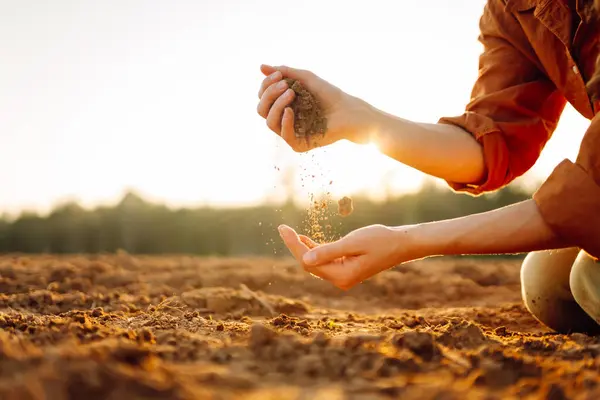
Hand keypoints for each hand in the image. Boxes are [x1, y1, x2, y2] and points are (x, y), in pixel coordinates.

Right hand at [257, 64, 369, 151]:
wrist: (348, 110)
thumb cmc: (329, 94)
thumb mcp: (304, 78)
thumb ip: (284, 72)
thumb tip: (260, 66)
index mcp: (282, 106)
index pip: (263, 98)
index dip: (266, 86)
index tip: (279, 75)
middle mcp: (283, 121)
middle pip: (261, 109)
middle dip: (269, 94)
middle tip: (285, 85)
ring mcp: (290, 134)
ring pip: (269, 121)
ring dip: (277, 104)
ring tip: (291, 93)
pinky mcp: (299, 145)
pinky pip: (283, 135)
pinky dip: (285, 121)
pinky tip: (290, 110)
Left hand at [278, 224, 421, 289]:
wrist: (402, 244)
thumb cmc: (380, 239)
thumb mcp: (353, 242)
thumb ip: (329, 251)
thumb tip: (305, 260)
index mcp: (342, 276)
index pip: (308, 262)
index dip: (293, 245)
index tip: (283, 228)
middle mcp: (341, 280)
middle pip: (310, 264)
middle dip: (295, 246)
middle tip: (282, 227)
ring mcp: (344, 276)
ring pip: (316, 263)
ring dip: (303, 248)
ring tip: (290, 232)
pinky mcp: (347, 270)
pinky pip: (325, 261)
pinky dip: (315, 250)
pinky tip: (306, 239)